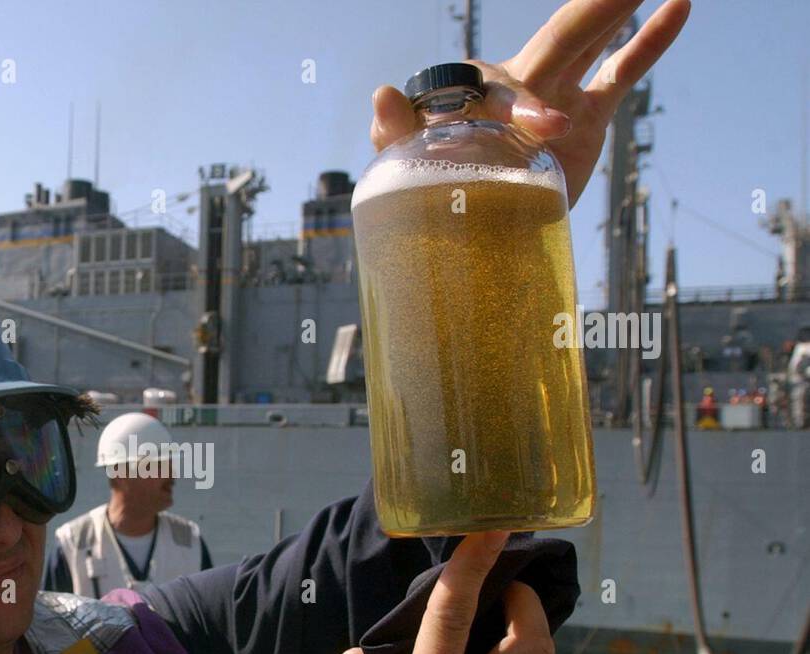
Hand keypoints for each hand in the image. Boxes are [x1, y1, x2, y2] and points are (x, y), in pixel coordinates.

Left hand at [369, 0, 690, 207]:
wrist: (476, 224)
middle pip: (561, 37)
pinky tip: (678, 7)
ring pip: (591, 42)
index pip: (506, 90)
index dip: (526, 107)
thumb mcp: (410, 165)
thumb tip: (382, 96)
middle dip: (592, 11)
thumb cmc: (438, 189)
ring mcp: (559, 94)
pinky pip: (622, 73)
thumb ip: (396, 132)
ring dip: (614, 9)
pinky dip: (649, 43)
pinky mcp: (587, 114)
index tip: (548, 129)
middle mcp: (522, 83)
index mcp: (479, 93)